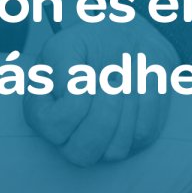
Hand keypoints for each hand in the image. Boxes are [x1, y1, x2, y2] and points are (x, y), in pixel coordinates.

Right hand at [24, 13, 178, 164]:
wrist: (132, 39)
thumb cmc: (94, 42)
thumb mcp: (67, 42)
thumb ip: (60, 64)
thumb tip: (73, 93)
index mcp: (44, 112)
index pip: (52, 127)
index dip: (75, 103)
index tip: (88, 74)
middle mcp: (70, 136)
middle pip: (82, 153)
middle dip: (104, 113)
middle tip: (112, 78)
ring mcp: (103, 143)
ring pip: (114, 151)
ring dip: (127, 105)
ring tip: (127, 75)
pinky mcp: (133, 139)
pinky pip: (143, 135)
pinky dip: (147, 102)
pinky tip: (143, 79)